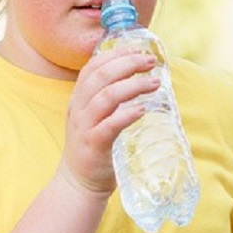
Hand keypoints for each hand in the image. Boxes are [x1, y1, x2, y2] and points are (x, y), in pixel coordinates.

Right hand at [58, 47, 159, 195]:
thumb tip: (138, 80)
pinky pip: (110, 125)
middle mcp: (78, 109)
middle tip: (151, 62)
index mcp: (78, 99)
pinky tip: (143, 109)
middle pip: (101, 76)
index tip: (138, 49)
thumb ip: (109, 100)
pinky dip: (127, 114)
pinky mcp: (93, 145)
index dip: (115, 54)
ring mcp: (84, 126)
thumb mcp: (95, 118)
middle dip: (128, 64)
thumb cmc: (93, 148)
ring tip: (154, 83)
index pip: (92, 67)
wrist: (78, 184)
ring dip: (133, 86)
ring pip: (106, 97)